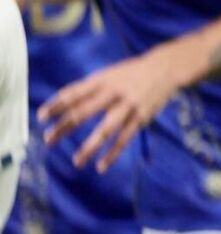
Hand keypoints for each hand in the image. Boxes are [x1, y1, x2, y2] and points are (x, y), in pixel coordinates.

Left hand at [39, 46, 189, 171]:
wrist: (167, 67)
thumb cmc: (133, 72)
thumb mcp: (110, 74)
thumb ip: (91, 88)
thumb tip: (66, 103)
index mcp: (102, 80)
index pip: (74, 93)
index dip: (56, 105)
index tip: (41, 117)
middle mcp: (113, 92)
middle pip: (84, 111)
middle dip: (65, 127)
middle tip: (49, 140)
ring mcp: (128, 106)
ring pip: (106, 129)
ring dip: (90, 146)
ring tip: (76, 162)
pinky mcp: (142, 117)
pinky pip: (125, 138)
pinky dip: (113, 153)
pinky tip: (102, 166)